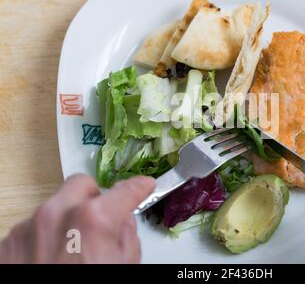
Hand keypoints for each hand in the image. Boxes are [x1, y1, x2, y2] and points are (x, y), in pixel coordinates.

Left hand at [0, 174, 154, 263]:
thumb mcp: (124, 267)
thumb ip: (127, 236)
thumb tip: (122, 221)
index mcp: (92, 220)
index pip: (125, 190)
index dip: (139, 187)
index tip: (143, 186)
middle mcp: (56, 215)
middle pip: (82, 185)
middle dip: (95, 198)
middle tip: (102, 219)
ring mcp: (27, 228)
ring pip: (55, 207)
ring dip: (68, 220)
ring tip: (71, 252)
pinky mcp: (7, 244)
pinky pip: (33, 228)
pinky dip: (45, 237)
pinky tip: (51, 262)